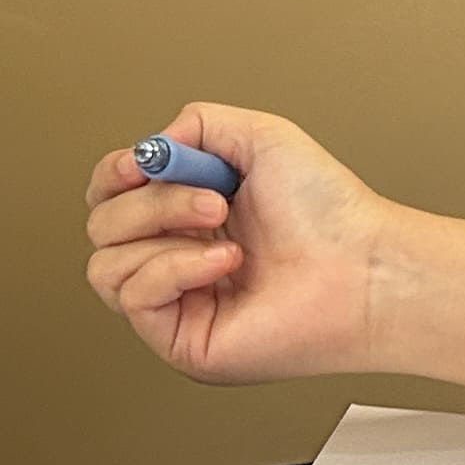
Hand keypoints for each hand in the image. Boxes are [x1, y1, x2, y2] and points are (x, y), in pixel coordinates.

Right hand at [84, 105, 390, 381]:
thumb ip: (196, 124)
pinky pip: (135, 297)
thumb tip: (150, 149)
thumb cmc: (330, 214)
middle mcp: (177, 259)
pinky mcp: (181, 340)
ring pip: (105, 264)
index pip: (110, 199)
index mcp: (188, 217)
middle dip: (151, 201)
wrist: (362, 266)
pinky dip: (176, 268)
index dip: (113, 176)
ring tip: (220, 226)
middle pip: (102, 226)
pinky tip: (226, 263)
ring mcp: (178, 303)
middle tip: (213, 199)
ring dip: (162, 229)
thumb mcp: (259, 136)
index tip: (142, 162)